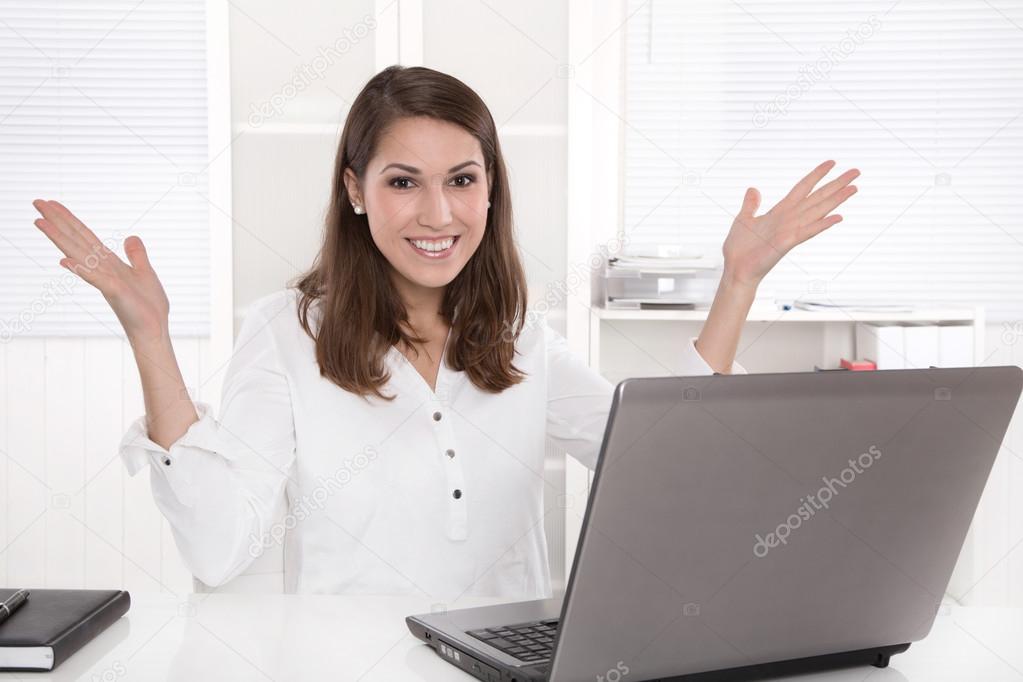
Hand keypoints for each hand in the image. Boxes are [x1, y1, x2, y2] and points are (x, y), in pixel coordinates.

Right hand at [32, 199, 169, 342]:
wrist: (153, 329)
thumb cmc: (148, 306)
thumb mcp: (145, 272)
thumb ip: (136, 255)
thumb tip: (131, 237)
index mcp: (109, 263)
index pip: (85, 236)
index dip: (69, 219)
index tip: (52, 203)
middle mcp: (101, 269)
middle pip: (76, 240)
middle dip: (57, 221)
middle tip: (36, 202)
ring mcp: (105, 281)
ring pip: (78, 255)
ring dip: (60, 239)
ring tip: (40, 222)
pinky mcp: (114, 293)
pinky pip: (96, 279)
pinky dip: (81, 270)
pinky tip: (65, 261)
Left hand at [720, 160, 859, 287]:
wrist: (736, 270)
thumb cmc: (739, 249)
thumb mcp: (744, 219)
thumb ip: (751, 204)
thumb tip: (753, 189)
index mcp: (780, 212)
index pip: (802, 188)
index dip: (816, 175)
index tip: (831, 163)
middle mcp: (789, 219)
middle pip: (817, 197)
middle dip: (836, 184)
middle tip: (856, 172)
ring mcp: (790, 231)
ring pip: (817, 211)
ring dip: (836, 200)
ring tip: (853, 188)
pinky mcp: (786, 243)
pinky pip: (807, 231)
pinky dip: (822, 224)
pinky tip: (838, 217)